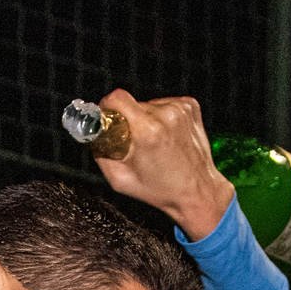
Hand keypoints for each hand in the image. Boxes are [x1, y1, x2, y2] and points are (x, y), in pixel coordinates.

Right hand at [91, 89, 236, 240]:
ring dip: (147, 120)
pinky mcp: (190, 107)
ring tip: (155, 143)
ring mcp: (181, 109)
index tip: (107, 117)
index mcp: (147, 132)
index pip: (116, 98)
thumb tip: (93, 134)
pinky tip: (167, 136)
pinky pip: (165, 104)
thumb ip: (101, 154)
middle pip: (132, 104)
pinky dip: (162, 118)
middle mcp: (165, 116)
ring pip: (149, 105)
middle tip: (135, 143)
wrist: (197, 191)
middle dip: (128, 120)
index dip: (107, 106)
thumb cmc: (161, 190)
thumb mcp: (119, 180)